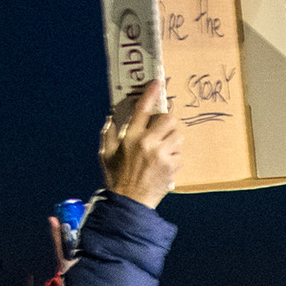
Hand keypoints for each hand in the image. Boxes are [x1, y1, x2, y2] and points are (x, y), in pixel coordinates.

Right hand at [100, 81, 183, 207]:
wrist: (130, 202)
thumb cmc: (116, 177)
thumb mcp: (105, 153)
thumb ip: (108, 132)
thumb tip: (112, 115)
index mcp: (131, 137)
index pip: (142, 109)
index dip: (151, 94)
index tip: (157, 83)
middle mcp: (148, 143)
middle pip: (169, 119)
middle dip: (167, 122)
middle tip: (161, 129)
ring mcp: (162, 155)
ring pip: (178, 135)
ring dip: (172, 139)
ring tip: (162, 148)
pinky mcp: (172, 166)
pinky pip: (179, 153)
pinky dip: (174, 155)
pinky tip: (164, 163)